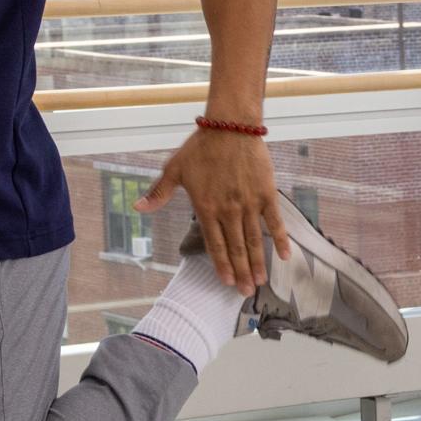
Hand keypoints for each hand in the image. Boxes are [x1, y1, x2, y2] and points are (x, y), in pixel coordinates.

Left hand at [143, 125, 289, 291]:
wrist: (230, 127)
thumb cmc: (200, 147)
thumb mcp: (174, 169)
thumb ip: (159, 192)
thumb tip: (137, 207)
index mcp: (206, 208)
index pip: (214, 244)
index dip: (221, 265)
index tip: (226, 283)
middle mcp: (228, 211)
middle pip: (236, 248)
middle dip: (241, 273)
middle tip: (246, 293)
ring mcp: (249, 204)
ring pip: (254, 240)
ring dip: (257, 263)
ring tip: (260, 282)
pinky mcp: (266, 194)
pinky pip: (275, 222)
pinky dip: (280, 240)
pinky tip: (283, 256)